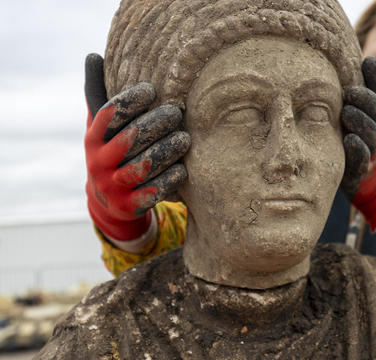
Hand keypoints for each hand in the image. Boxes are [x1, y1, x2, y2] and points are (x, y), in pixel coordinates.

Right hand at [84, 53, 190, 240]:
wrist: (109, 203)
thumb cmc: (112, 152)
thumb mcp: (101, 127)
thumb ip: (100, 94)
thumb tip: (94, 55)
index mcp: (93, 138)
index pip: (109, 115)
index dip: (130, 101)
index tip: (152, 89)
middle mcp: (99, 162)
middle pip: (129, 139)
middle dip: (155, 124)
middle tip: (176, 113)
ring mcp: (113, 186)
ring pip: (143, 166)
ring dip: (166, 151)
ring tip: (185, 138)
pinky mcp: (129, 206)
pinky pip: (152, 192)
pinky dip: (169, 180)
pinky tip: (183, 169)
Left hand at [340, 57, 375, 228]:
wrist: (363, 179)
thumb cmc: (354, 137)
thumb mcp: (357, 111)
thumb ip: (360, 88)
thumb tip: (365, 57)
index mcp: (373, 114)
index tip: (368, 62)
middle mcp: (375, 130)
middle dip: (366, 101)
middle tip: (351, 92)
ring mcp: (369, 151)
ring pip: (370, 135)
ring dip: (360, 122)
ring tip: (347, 112)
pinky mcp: (359, 170)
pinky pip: (360, 159)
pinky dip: (357, 149)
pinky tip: (350, 140)